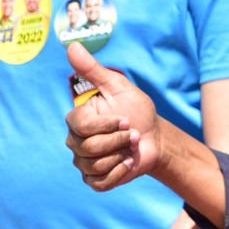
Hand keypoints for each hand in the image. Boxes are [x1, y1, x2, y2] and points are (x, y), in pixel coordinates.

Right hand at [64, 42, 160, 190]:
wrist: (156, 137)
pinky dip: (120, 172)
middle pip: (89, 147)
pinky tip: (127, 162)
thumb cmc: (138, 110)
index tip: (125, 118)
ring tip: (130, 146)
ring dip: (121, 154)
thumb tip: (72, 46)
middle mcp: (75, 142)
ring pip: (95, 165)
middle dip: (119, 139)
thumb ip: (93, 70)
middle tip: (132, 132)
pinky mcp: (95, 180)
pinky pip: (100, 182)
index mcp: (77, 120)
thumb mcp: (119, 87)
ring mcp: (83, 162)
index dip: (107, 124)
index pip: (81, 126)